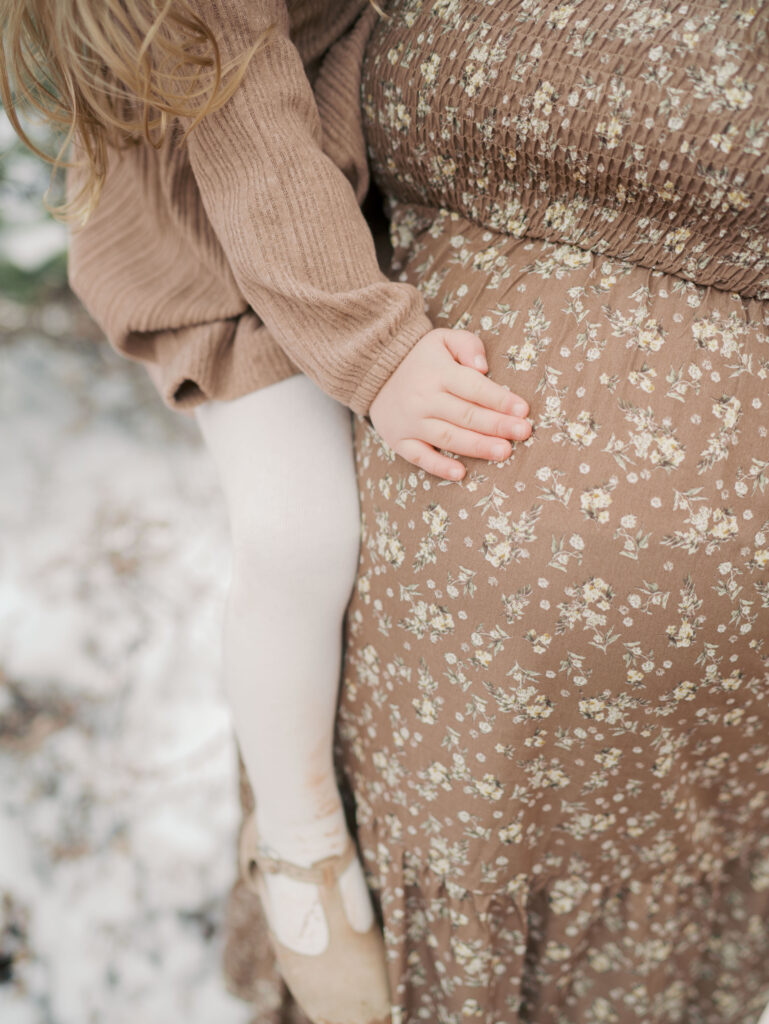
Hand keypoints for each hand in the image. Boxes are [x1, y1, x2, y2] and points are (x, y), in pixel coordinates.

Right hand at [368, 328, 531, 480]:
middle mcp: (424, 399)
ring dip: (477, 446)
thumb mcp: (442, 339)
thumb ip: (467, 345)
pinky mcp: (400, 441)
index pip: (473, 387)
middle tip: (523, 433)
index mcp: (438, 373)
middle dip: (497, 425)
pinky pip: (420, 457)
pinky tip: (461, 473)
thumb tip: (483, 367)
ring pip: (448, 437)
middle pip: (466, 415)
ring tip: (504, 452)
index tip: (523, 410)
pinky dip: (439, 467)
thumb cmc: (421, 359)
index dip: (500, 399)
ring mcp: (411, 422)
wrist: (375, 373)